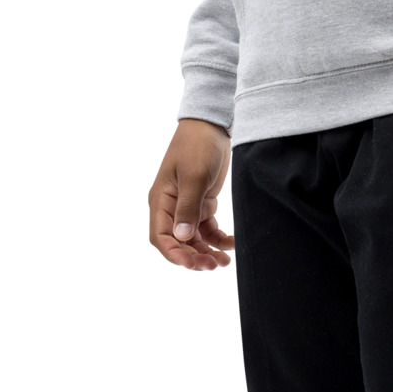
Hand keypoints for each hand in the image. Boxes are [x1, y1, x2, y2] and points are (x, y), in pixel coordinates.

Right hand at [148, 118, 235, 270]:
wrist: (212, 126)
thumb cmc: (197, 146)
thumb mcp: (194, 176)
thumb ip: (188, 207)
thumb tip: (182, 237)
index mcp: (161, 201)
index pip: (161, 236)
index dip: (174, 254)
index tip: (191, 264)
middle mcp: (171, 208)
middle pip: (178, 242)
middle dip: (194, 257)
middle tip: (214, 265)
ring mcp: (187, 207)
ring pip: (194, 240)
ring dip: (207, 252)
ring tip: (224, 262)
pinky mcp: (203, 204)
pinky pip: (208, 229)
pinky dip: (218, 239)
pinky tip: (232, 244)